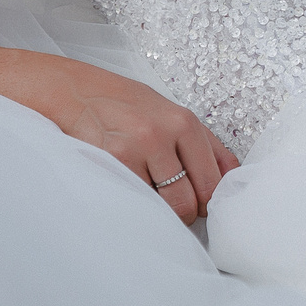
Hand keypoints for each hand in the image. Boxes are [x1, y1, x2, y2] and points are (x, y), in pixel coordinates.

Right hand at [42, 62, 240, 222]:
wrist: (73, 91)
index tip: (195, 203)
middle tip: (167, 205)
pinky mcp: (106, 162)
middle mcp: (161, 134)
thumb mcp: (171, 113)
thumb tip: (232, 178)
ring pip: (158, 209)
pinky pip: (131, 203)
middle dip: (180, 213)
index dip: (205, 202)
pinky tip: (123, 187)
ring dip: (153, 210)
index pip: (212, 184)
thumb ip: (204, 145)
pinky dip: (130, 203)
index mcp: (185, 122)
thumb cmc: (126, 105)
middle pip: (187, 203)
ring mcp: (133, 150)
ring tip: (141, 190)